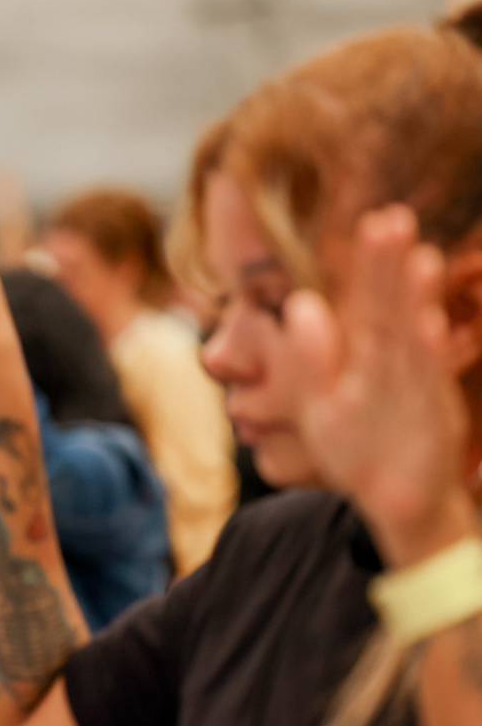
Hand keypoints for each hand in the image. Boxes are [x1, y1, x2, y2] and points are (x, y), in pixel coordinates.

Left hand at [282, 205, 474, 564]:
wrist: (406, 505)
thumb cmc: (364, 446)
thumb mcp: (327, 403)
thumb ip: (313, 359)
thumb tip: (294, 310)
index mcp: (374, 361)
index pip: (372, 308)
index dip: (372, 269)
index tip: (373, 221)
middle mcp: (397, 371)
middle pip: (389, 314)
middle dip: (388, 270)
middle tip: (391, 219)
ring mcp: (414, 395)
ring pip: (411, 344)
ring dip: (414, 302)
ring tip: (419, 257)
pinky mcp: (431, 423)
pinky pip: (428, 387)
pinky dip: (429, 358)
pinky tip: (431, 327)